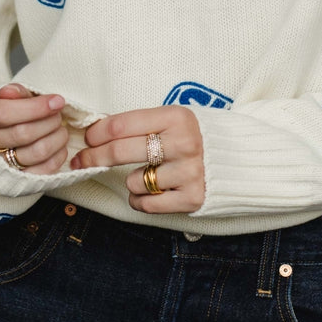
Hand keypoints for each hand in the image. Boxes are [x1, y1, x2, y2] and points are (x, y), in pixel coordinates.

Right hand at [0, 84, 68, 173]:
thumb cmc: (5, 116)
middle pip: (23, 133)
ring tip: (60, 128)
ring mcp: (1, 166)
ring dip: (57, 137)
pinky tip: (58, 146)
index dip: (35, 107)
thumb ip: (13, 93)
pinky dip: (58, 156)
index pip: (3, 114)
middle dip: (49, 121)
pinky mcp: (18, 182)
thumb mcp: (7, 99)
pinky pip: (44, 170)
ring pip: (37, 152)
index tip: (57, 101)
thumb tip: (10, 92)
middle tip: (58, 114)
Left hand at [69, 106, 205, 213]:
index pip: (122, 124)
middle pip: (120, 151)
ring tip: (147, 175)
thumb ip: (140, 124)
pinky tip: (149, 192)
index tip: (87, 139)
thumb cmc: (195, 138)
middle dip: (93, 157)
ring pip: (133, 181)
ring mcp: (189, 172)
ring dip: (131, 181)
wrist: (238, 160)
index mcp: (176, 117)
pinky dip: (140, 200)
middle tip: (82, 160)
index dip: (97, 133)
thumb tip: (97, 130)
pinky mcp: (192, 197)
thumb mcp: (173, 119)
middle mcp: (184, 143)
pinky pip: (146, 204)